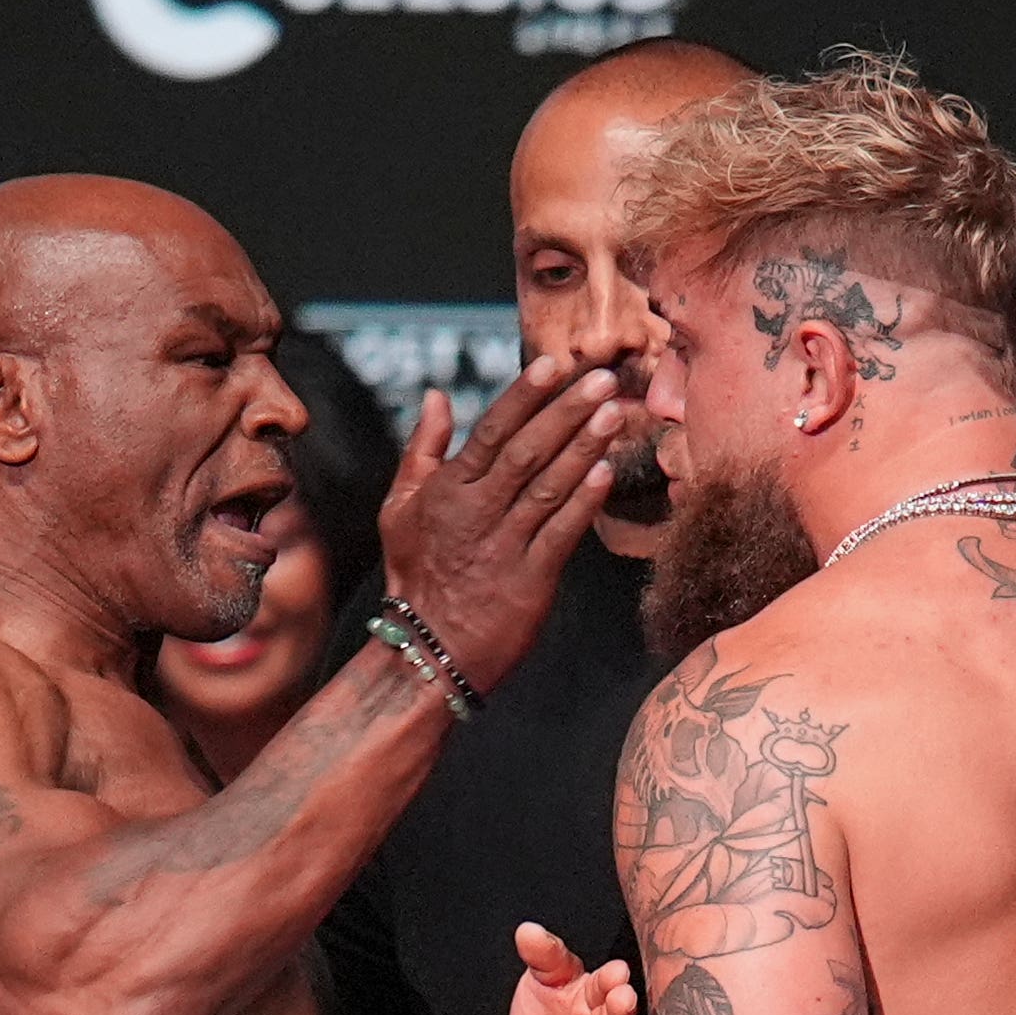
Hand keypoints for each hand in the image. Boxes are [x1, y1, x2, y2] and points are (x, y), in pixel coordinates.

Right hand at [377, 357, 625, 691]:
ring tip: (614, 414)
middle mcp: (477, 513)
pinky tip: (608, 472)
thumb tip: (436, 395)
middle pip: (528, 451)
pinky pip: (562, 534)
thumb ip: (422, 449)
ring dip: (584, 448)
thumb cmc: (416, 574)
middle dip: (567, 412)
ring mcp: (505, 547)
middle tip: (604, 379)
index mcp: (448, 491)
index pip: (492, 431)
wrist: (427, 650)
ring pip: (549, 487)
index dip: (526, 395)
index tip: (557, 363)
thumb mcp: (400, 508)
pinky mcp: (530, 581)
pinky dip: (584, 502)